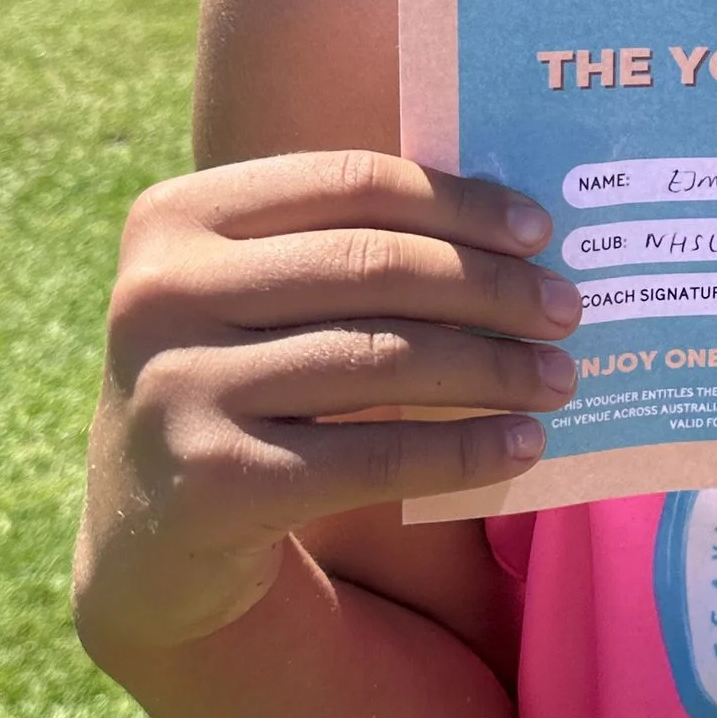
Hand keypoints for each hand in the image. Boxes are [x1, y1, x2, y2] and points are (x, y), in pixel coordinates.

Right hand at [77, 153, 579, 656]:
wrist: (149, 532)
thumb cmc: (236, 381)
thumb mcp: (254, 298)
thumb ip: (344, 251)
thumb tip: (517, 235)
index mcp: (176, 217)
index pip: (351, 185)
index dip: (458, 204)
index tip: (539, 231)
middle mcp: (161, 294)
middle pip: (374, 268)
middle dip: (490, 288)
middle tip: (567, 310)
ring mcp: (177, 389)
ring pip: (382, 361)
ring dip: (493, 369)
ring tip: (560, 378)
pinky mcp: (213, 483)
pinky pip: (373, 455)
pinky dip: (463, 448)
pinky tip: (521, 444)